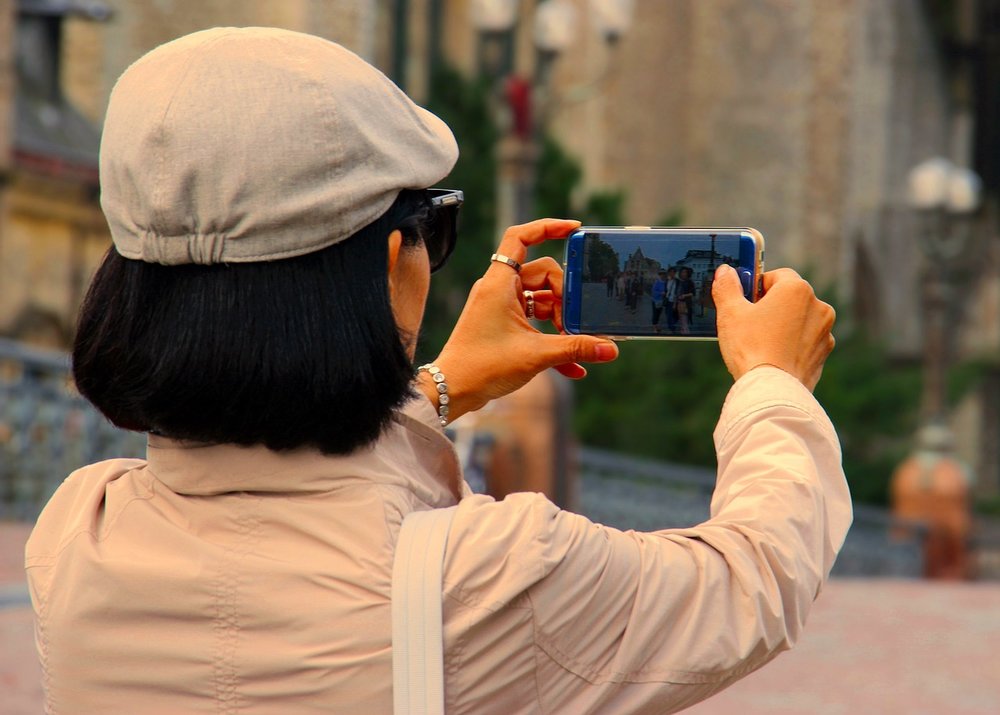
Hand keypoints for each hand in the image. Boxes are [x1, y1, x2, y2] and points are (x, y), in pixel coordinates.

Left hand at [421, 219, 618, 420]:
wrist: (453, 390)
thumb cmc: (483, 366)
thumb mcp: (536, 355)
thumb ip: (575, 348)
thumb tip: (611, 349)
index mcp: (500, 283)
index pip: (520, 237)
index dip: (548, 227)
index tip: (575, 229)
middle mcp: (499, 289)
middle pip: (543, 274)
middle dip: (565, 298)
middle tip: (574, 324)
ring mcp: (501, 307)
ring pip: (542, 300)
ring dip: (561, 320)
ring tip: (573, 345)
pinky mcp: (503, 325)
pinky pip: (534, 322)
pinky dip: (551, 338)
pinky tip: (573, 367)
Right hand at [712, 265, 834, 391]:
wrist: (772, 391)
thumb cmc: (751, 348)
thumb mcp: (730, 313)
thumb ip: (727, 287)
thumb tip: (725, 272)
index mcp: (796, 289)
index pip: (776, 275)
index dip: (757, 286)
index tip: (744, 301)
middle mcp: (818, 306)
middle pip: (790, 297)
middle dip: (771, 306)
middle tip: (749, 323)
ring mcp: (825, 331)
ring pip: (799, 320)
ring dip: (784, 325)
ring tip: (761, 343)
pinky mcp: (824, 354)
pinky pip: (806, 342)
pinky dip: (792, 345)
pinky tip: (774, 357)